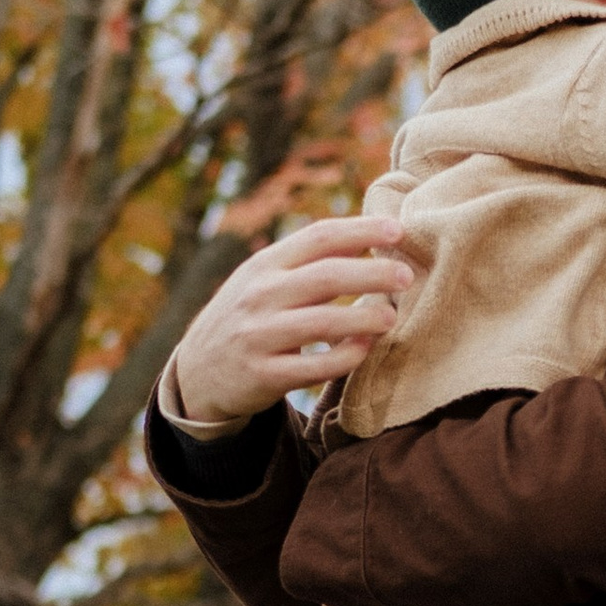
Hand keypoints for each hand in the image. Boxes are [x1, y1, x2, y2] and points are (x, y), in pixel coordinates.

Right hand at [170, 213, 419, 421]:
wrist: (198, 371)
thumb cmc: (250, 317)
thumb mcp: (265, 280)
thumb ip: (309, 263)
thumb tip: (371, 239)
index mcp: (266, 264)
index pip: (319, 237)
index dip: (362, 230)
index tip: (398, 230)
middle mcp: (260, 295)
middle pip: (326, 276)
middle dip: (373, 273)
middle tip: (408, 275)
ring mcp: (260, 336)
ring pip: (322, 322)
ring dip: (364, 318)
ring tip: (392, 317)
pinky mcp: (264, 375)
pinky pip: (314, 367)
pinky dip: (345, 357)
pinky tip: (365, 348)